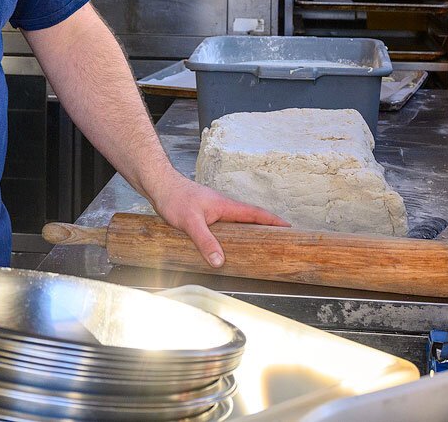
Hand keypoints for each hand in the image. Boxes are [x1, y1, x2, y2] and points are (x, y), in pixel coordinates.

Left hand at [146, 172, 287, 267]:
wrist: (159, 185)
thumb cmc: (174, 198)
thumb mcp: (191, 222)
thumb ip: (205, 241)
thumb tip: (220, 262)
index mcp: (226, 206)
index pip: (255, 213)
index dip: (272, 220)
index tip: (289, 227)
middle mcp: (223, 206)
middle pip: (250, 217)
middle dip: (266, 227)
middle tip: (280, 239)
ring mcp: (214, 209)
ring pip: (237, 221)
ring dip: (250, 230)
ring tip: (260, 245)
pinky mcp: (205, 213)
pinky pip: (226, 224)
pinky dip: (234, 232)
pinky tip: (229, 242)